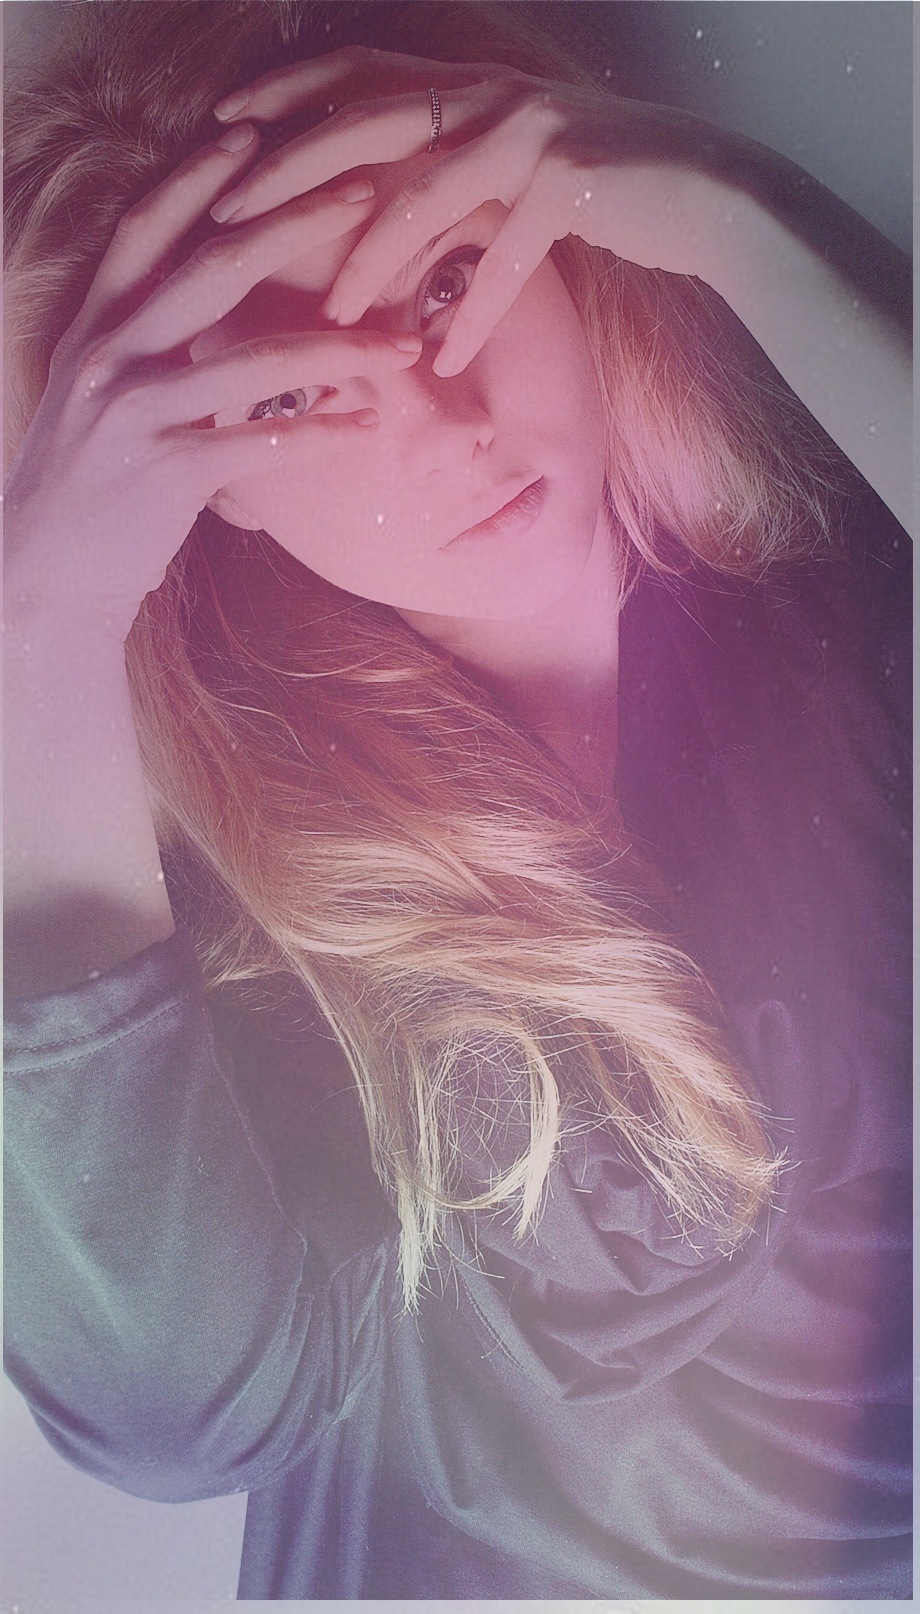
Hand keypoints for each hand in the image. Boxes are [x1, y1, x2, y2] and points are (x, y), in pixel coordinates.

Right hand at [4, 121, 421, 644]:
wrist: (46, 573)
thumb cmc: (88, 484)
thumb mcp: (99, 395)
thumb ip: (146, 345)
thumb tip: (217, 314)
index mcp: (95, 324)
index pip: (147, 227)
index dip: (200, 176)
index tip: (256, 134)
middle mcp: (110, 353)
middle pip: (213, 266)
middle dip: (294, 222)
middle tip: (363, 194)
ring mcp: (136, 411)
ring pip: (254, 359)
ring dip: (341, 347)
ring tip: (403, 347)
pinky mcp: (166, 473)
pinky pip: (260, 443)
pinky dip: (320, 435)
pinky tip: (365, 428)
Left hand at [208, 45, 723, 376]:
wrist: (711, 191)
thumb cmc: (609, 185)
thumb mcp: (520, 163)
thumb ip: (458, 164)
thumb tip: (390, 200)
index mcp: (475, 82)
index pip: (363, 72)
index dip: (291, 93)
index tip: (226, 125)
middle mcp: (495, 94)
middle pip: (370, 121)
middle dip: (293, 167)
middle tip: (230, 212)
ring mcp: (532, 134)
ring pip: (426, 193)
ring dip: (373, 258)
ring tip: (334, 313)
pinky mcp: (571, 183)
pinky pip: (503, 258)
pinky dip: (474, 313)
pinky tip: (444, 360)